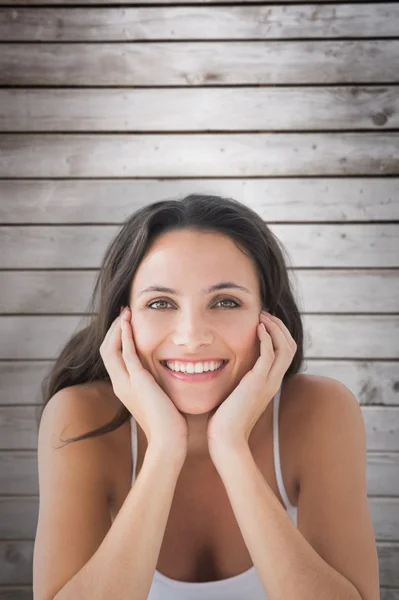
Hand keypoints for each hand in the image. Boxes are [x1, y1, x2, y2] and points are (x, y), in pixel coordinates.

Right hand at [100, 306, 188, 456]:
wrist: (169, 441)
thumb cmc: (169, 424)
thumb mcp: (159, 399)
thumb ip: (157, 386)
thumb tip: (168, 376)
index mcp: (125, 388)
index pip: (113, 357)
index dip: (117, 338)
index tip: (126, 323)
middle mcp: (120, 384)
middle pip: (106, 350)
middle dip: (113, 329)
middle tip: (123, 311)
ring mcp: (126, 383)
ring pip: (111, 349)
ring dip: (117, 328)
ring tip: (124, 312)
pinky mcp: (137, 381)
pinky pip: (126, 353)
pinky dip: (125, 336)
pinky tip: (127, 323)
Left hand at [207, 311, 296, 453]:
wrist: (226, 440)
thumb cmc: (226, 421)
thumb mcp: (236, 396)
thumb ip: (239, 382)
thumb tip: (230, 371)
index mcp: (270, 383)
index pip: (285, 353)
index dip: (278, 334)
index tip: (264, 322)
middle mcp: (273, 381)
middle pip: (291, 346)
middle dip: (280, 327)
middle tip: (265, 314)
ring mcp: (268, 382)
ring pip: (285, 347)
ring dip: (275, 328)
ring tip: (263, 317)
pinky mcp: (257, 383)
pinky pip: (269, 355)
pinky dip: (267, 339)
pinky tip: (258, 329)